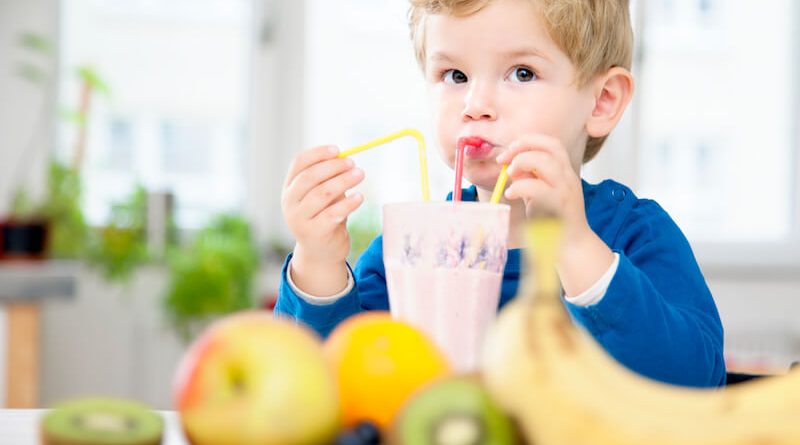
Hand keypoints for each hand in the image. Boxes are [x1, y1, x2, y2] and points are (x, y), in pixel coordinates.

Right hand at [281, 145, 364, 294]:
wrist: (321, 253)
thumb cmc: (323, 218)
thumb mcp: (323, 197)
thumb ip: (329, 179)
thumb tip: (345, 159)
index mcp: (289, 189)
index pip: (299, 164)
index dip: (318, 154)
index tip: (338, 150)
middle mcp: (289, 203)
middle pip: (310, 177)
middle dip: (334, 167)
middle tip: (353, 163)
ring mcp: (299, 219)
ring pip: (322, 193)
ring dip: (344, 181)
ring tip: (360, 174)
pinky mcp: (314, 233)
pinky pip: (333, 213)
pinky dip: (348, 203)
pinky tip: (359, 197)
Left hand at [495, 135, 585, 232]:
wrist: (572, 245)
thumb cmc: (553, 220)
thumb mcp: (541, 193)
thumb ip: (529, 177)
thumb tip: (512, 166)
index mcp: (564, 171)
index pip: (551, 143)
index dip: (528, 141)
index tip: (509, 150)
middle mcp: (568, 177)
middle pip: (550, 147)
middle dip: (522, 148)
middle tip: (504, 161)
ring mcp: (566, 190)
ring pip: (546, 162)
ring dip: (522, 162)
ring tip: (509, 176)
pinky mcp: (559, 206)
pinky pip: (539, 188)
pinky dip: (520, 187)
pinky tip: (511, 193)